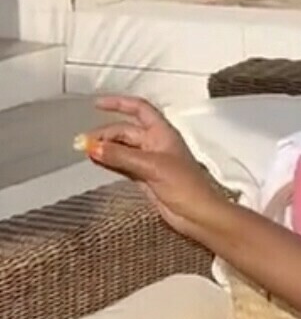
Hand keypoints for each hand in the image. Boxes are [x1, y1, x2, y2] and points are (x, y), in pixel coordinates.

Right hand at [81, 97, 228, 240]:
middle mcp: (156, 144)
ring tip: (85, 149)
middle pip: (126, 131)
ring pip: (122, 149)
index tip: (98, 104)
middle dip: (105, 133)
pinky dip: (110, 162)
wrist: (197, 215)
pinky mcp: (146, 178)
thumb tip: (94, 147)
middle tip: (84, 141)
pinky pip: (123, 165)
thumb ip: (121, 156)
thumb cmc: (187, 187)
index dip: (119, 104)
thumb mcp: (151, 166)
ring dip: (105, 148)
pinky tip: (97, 160)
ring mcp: (150, 161)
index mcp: (163, 133)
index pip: (140, 109)